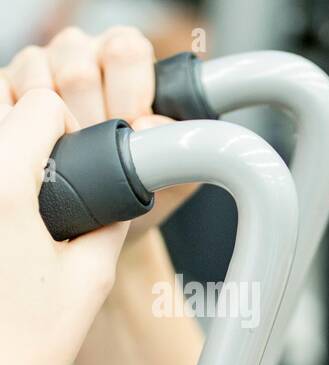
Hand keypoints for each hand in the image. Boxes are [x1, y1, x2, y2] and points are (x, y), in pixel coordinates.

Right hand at [0, 27, 200, 241]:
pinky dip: (30, 130)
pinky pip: (10, 99)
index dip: (131, 95)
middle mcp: (80, 51)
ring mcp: (39, 65)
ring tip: (80, 153)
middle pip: (79, 73)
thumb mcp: (170, 165)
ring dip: (62, 129)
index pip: (126, 51)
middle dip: (95, 121)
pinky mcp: (8, 84)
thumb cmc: (141, 177)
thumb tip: (147, 126)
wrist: (105, 210)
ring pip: (40, 86)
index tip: (135, 127)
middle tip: (105, 149)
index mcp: (124, 53)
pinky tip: (51, 148)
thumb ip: (172, 144)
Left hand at [0, 88, 127, 364]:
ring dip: (5, 159)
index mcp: (3, 186)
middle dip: (21, 130)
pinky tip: (6, 236)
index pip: (38, 104)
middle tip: (40, 176)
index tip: (70, 155)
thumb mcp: (92, 278)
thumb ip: (107, 221)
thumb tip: (112, 192)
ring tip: (17, 209)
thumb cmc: (29, 344)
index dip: (64, 124)